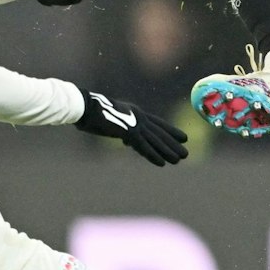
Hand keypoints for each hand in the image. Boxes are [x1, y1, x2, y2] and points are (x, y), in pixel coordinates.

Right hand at [72, 89, 187, 165]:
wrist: (84, 107)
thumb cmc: (93, 113)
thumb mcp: (113, 122)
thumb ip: (123, 130)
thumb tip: (128, 140)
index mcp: (136, 112)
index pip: (157, 123)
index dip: (171, 131)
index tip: (183, 137)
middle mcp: (139, 117)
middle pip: (160, 133)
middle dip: (173, 144)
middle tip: (185, 152)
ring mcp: (134, 124)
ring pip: (155, 140)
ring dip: (168, 151)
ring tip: (180, 159)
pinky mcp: (127, 131)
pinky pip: (143, 147)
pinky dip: (153, 155)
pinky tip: (162, 163)